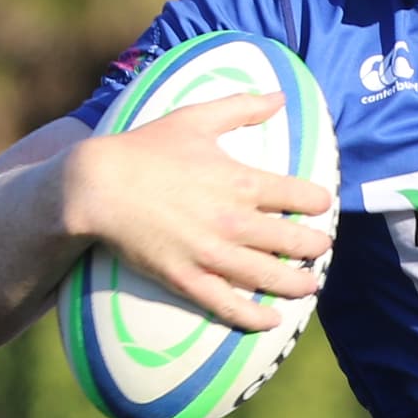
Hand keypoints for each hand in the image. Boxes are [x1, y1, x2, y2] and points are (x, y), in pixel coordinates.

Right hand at [59, 93, 333, 333]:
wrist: (95, 186)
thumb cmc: (145, 148)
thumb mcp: (195, 118)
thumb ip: (241, 106)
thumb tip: (280, 96)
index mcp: (240, 181)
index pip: (299, 196)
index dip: (317, 201)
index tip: (322, 205)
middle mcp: (233, 221)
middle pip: (293, 241)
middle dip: (315, 246)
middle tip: (322, 247)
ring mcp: (211, 253)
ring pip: (269, 276)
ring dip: (298, 283)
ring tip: (311, 284)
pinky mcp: (187, 278)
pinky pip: (229, 304)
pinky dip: (255, 317)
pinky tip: (273, 321)